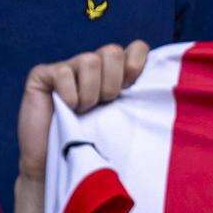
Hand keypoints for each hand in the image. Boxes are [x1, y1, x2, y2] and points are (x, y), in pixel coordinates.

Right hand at [18, 42, 148, 187]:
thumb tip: (171, 82)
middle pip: (112, 51)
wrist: (61, 165)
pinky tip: (65, 108)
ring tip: (83, 110)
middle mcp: (92, 66)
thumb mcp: (127, 118)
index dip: (136, 66)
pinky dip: (69, 94)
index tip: (130, 90)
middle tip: (103, 105)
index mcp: (116, 72)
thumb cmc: (97, 143)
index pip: (136, 47)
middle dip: (112, 83)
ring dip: (91, 92)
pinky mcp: (42, 75)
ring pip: (90, 60)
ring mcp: (66, 68)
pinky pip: (64, 72)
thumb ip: (142, 97)